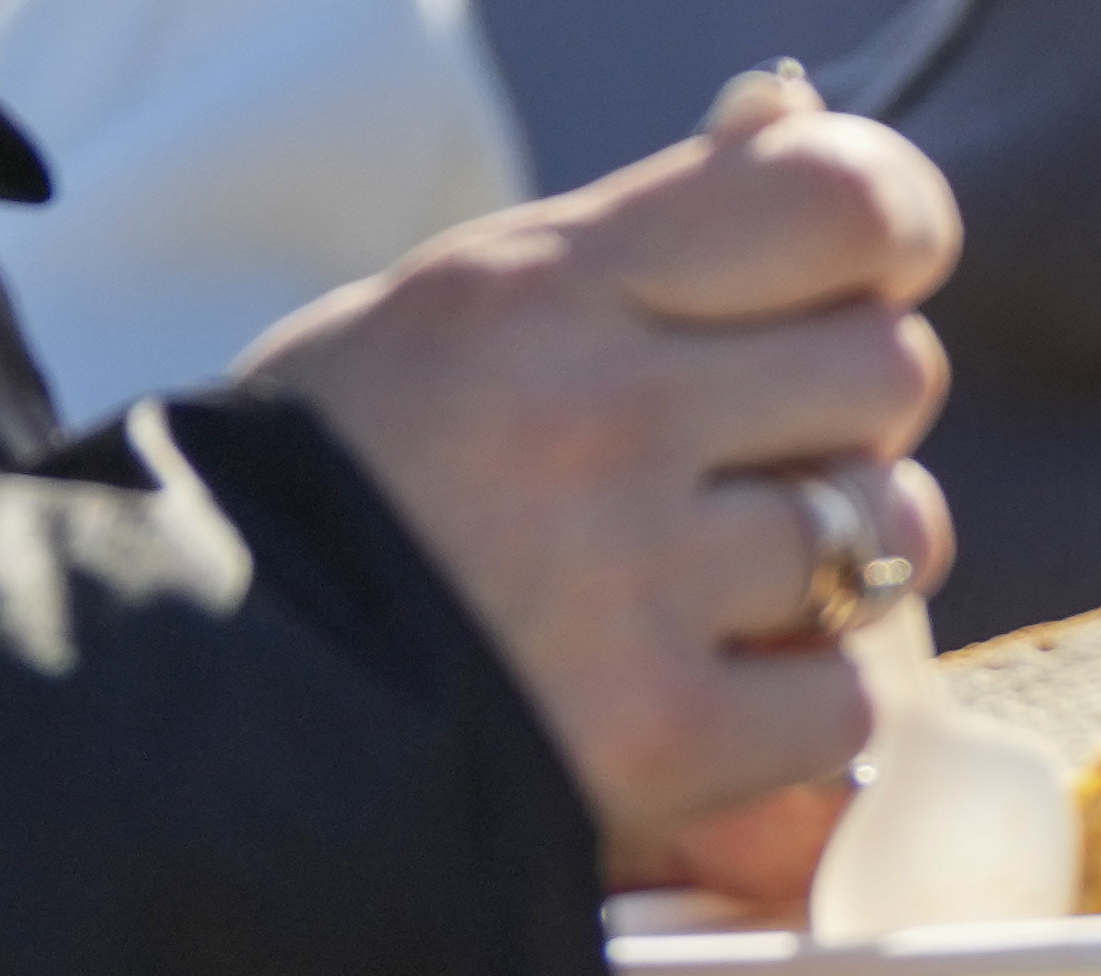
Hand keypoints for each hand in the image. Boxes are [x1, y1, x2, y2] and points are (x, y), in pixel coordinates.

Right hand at [251, 70, 961, 897]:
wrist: (208, 700)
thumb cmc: (343, 486)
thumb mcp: (455, 308)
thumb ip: (637, 232)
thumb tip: (782, 116)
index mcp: (548, 286)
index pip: (839, 199)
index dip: (890, 235)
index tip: (865, 278)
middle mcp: (607, 414)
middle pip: (890, 370)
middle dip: (848, 416)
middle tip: (752, 460)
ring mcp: (641, 579)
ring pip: (892, 531)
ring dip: (846, 559)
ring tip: (739, 580)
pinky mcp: (663, 733)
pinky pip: (847, 700)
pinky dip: (804, 708)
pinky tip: (720, 694)